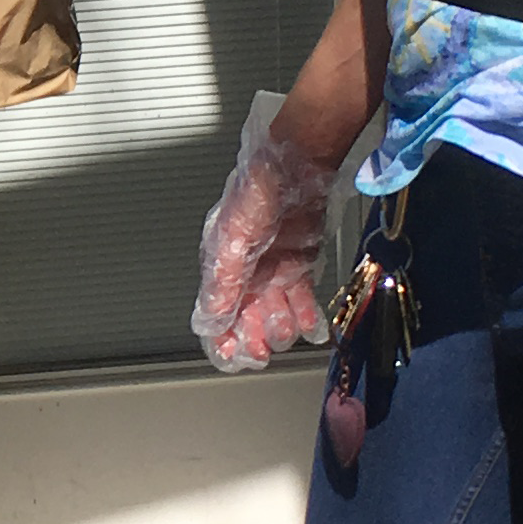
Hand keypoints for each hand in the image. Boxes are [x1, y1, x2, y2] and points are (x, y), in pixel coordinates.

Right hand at [192, 95, 333, 372]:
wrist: (296, 166)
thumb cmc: (258, 191)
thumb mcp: (233, 240)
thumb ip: (223, 283)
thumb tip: (208, 321)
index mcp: (221, 265)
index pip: (215, 313)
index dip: (222, 338)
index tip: (235, 357)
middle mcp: (245, 271)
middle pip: (245, 319)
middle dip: (254, 338)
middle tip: (265, 349)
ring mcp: (272, 269)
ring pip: (274, 313)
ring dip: (281, 327)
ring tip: (291, 328)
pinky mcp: (298, 263)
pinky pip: (300, 300)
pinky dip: (307, 317)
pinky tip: (314, 329)